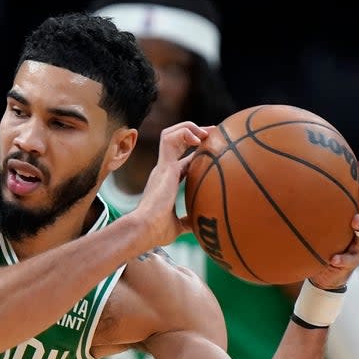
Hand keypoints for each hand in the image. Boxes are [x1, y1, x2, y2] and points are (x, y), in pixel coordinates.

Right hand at [136, 121, 210, 248]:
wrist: (144, 229)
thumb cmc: (157, 231)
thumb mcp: (178, 227)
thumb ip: (187, 222)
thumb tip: (199, 227)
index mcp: (166, 182)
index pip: (182, 160)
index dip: (196, 152)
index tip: (213, 149)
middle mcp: (162, 171)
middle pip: (175, 141)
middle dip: (194, 132)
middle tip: (213, 133)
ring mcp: (161, 166)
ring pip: (170, 134)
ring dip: (188, 127)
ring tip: (206, 133)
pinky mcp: (162, 165)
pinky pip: (169, 138)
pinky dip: (184, 132)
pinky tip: (199, 139)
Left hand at [308, 158, 358, 290]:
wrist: (325, 276)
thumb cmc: (319, 244)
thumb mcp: (315, 226)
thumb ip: (308, 210)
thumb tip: (286, 186)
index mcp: (354, 216)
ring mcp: (358, 247)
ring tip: (355, 220)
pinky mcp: (351, 263)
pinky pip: (347, 260)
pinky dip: (341, 258)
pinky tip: (333, 258)